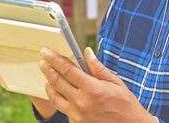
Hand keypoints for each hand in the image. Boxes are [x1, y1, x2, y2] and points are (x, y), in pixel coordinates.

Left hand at [40, 47, 155, 122]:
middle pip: (57, 82)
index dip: (55, 59)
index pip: (68, 70)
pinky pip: (63, 108)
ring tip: (47, 76)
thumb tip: (87, 53)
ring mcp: (76, 115)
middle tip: (43, 60)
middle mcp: (81, 102)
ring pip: (55, 97)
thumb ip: (98, 68)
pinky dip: (59, 98)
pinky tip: (60, 92)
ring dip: (49, 84)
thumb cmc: (125, 105)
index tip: (46, 52)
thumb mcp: (115, 82)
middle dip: (48, 69)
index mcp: (92, 89)